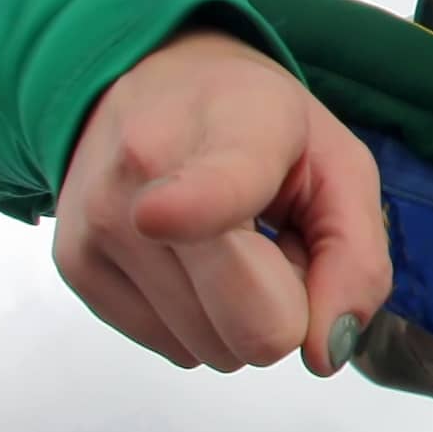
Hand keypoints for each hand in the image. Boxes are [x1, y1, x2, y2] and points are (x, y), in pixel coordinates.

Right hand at [52, 30, 394, 375]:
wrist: (149, 80)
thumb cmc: (254, 122)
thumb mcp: (339, 166)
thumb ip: (357, 259)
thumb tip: (323, 352)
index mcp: (226, 132)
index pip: (207, 194)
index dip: (197, 211)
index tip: (159, 215)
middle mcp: (139, 185)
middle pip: (252, 330)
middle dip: (283, 303)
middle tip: (268, 238)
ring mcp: (98, 233)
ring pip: (215, 350)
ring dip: (238, 310)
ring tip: (225, 239)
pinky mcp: (76, 272)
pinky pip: (176, 349)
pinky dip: (199, 315)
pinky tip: (189, 256)